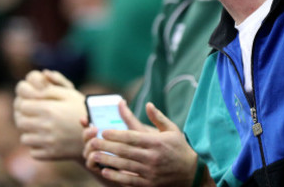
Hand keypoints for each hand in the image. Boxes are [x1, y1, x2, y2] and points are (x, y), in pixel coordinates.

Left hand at [13, 70, 86, 160]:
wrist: (98, 132)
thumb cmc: (82, 109)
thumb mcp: (70, 93)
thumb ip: (54, 84)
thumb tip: (42, 73)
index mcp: (49, 108)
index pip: (22, 105)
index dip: (25, 103)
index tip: (32, 104)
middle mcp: (46, 126)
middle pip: (20, 122)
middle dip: (25, 118)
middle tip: (35, 117)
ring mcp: (48, 142)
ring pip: (25, 138)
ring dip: (30, 133)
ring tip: (42, 129)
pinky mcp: (51, 154)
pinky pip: (33, 152)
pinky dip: (38, 147)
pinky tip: (48, 140)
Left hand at [83, 101, 210, 186]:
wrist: (191, 173)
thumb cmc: (180, 149)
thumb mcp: (173, 130)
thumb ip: (158, 118)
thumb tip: (148, 104)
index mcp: (157, 142)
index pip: (132, 137)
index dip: (116, 134)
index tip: (104, 131)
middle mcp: (152, 157)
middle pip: (124, 151)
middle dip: (106, 146)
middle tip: (93, 142)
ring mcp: (150, 172)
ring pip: (124, 165)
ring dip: (107, 160)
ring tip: (93, 156)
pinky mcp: (148, 184)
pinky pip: (129, 180)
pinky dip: (116, 176)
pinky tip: (105, 170)